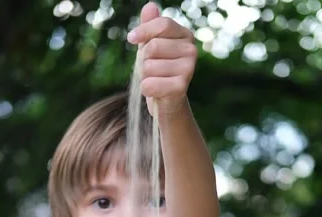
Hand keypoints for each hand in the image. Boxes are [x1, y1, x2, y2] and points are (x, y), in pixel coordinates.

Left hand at [127, 2, 196, 116]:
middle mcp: (191, 50)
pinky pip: (150, 84)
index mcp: (184, 36)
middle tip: (150, 69)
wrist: (166, 102)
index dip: (144, 31)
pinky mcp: (182, 87)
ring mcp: (189, 69)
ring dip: (145, 76)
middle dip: (144, 60)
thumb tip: (150, 6)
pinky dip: (146, 89)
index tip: (130, 38)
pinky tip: (154, 92)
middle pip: (154, 46)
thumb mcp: (151, 46)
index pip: (163, 24)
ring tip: (154, 80)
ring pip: (149, 66)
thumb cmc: (158, 71)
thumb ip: (150, 26)